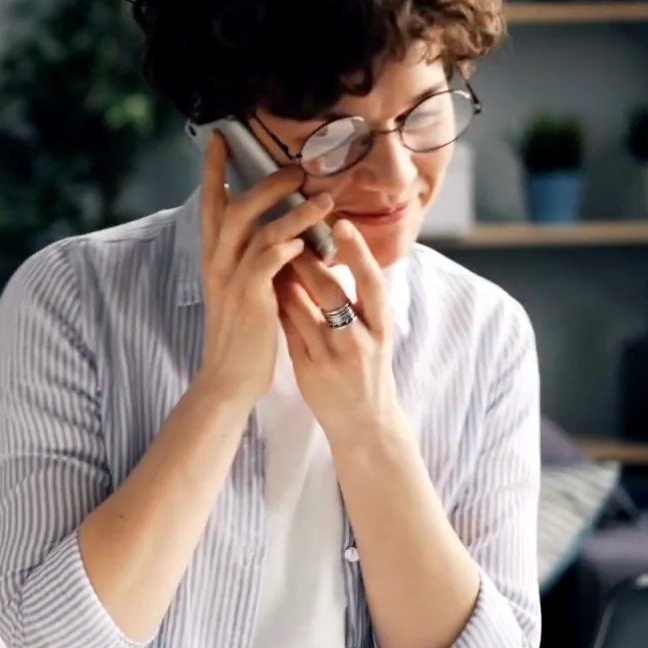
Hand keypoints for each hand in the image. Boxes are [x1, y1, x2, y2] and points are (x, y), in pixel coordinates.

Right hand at [194, 133, 336, 407]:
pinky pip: (267, 262)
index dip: (214, 171)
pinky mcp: (249, 298)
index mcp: (215, 259)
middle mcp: (218, 263)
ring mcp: (231, 280)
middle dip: (265, 183)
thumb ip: (254, 259)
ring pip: (258, 230)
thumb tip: (277, 233)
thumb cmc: (242, 335)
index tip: (219, 139)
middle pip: (235, 207)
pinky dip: (287, 246)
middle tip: (295, 168)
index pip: (212, 205)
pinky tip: (307, 240)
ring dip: (293, 212)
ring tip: (324, 200)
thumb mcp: (241, 290)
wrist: (229, 378)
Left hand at [275, 219, 404, 442]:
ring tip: (272, 255)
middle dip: (311, 261)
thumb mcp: (373, 335)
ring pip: (305, 310)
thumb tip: (331, 262)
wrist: (365, 423)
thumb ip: (356, 304)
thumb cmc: (367, 371)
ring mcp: (334, 356)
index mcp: (382, 326)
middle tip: (292, 232)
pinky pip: (290, 331)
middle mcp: (361, 340)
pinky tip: (265, 290)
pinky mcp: (311, 370)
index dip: (358, 253)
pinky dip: (279, 308)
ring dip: (286, 280)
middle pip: (334, 292)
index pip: (373, 282)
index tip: (342, 224)